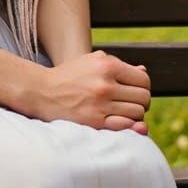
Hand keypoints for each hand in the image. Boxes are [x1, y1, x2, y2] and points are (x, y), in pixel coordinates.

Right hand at [35, 49, 150, 133]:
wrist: (43, 91)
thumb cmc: (71, 74)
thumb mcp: (92, 61)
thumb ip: (119, 64)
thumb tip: (144, 71)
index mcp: (108, 65)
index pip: (144, 80)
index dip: (143, 86)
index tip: (134, 90)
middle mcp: (105, 84)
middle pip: (144, 98)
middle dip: (141, 101)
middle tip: (130, 103)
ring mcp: (100, 105)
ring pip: (137, 113)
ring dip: (135, 115)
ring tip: (123, 112)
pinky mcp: (94, 122)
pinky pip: (125, 126)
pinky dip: (128, 125)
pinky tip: (119, 121)